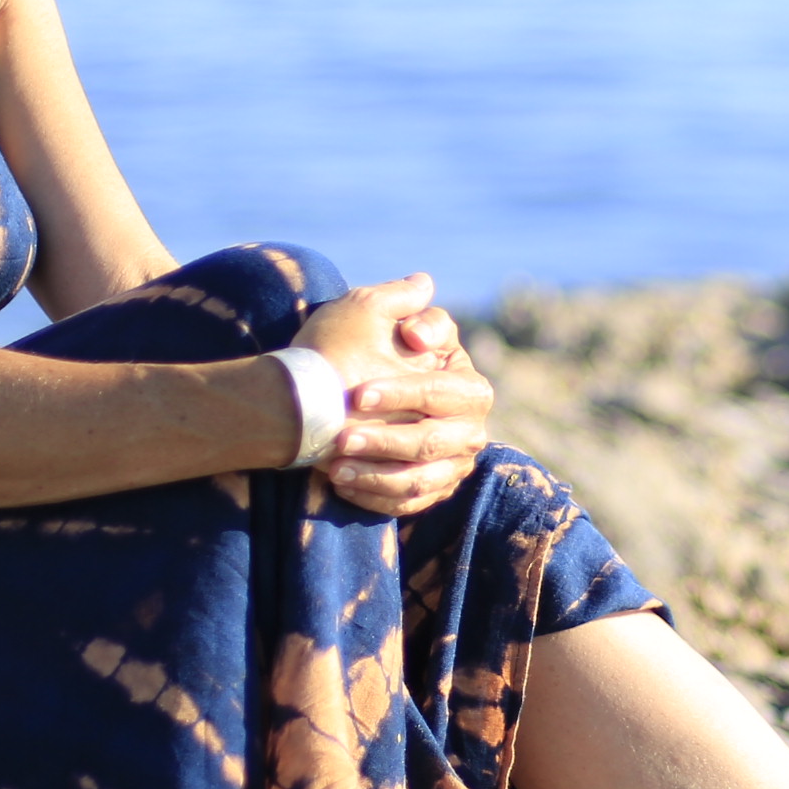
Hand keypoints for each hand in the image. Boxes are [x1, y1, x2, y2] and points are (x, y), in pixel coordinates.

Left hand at [292, 274, 492, 518]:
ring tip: (334, 467)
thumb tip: (424, 284)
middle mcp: (468, 430)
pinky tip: (341, 485)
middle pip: (431, 441)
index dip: (403, 393)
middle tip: (341, 439)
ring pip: (418, 478)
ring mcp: (451, 466)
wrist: (320, 398)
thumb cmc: (346, 349)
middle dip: (384, 441)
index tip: (359, 393)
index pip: (441, 392)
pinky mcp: (430, 493)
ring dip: (375, 474)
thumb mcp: (368, 314)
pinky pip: (406, 503)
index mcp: (468, 386)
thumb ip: (398, 300)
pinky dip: (374, 496)